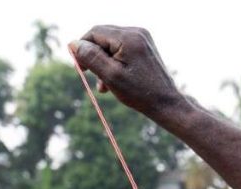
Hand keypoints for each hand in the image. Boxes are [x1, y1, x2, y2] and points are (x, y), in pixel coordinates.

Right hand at [71, 26, 185, 121]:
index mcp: (128, 37)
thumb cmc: (139, 92)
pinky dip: (114, 63)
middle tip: (88, 75)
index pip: (94, 33)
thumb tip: (74, 43)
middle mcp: (137, 32)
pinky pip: (121, 49)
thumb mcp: (110, 75)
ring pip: (111, 45)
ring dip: (103, 62)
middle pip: (102, 37)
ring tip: (103, 85)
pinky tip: (112, 81)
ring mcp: (142, 39)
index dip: (83, 48)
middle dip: (94, 57)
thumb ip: (90, 57)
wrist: (167, 104)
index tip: (79, 67)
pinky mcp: (144, 47)